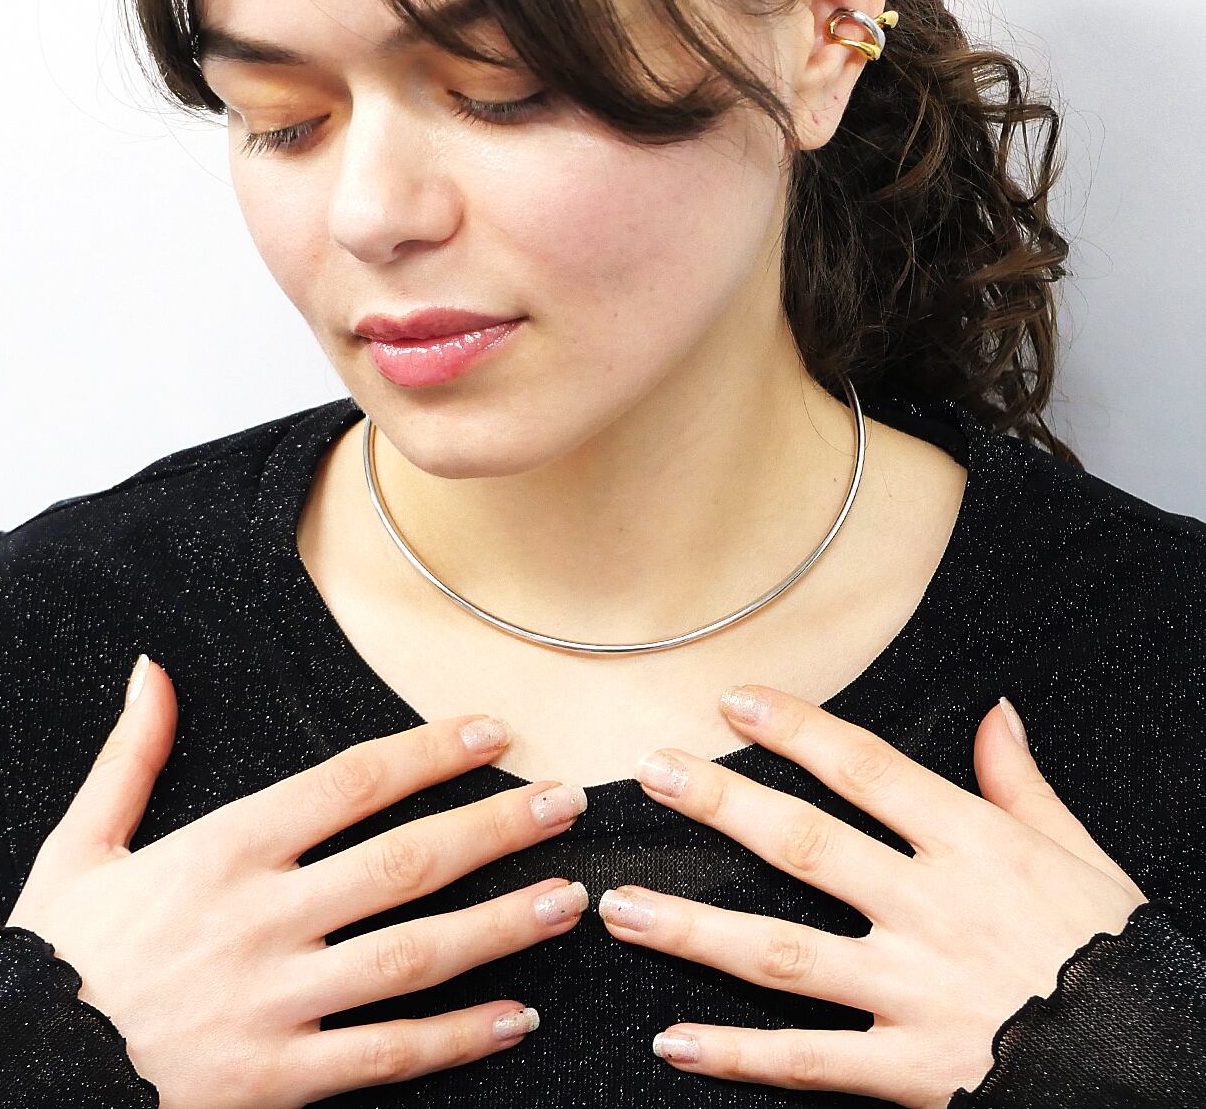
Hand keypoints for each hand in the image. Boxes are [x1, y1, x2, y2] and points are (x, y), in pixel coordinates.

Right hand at [5, 656, 588, 1108]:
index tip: (492, 733)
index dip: (429, 752)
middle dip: (495, 827)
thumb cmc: (54, 964)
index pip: (351, 783)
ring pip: (414, 956)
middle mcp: (262, 921)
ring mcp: (276, 1005)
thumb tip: (152, 671)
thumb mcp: (76, 849)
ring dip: (502, 924)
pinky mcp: (278, 1082)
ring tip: (567, 897)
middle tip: (566, 803)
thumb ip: (130, 757)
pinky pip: (386, 1056)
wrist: (11, 1087)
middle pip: (405, 862)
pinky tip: (515, 1016)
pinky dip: (456, 1037)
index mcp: (222, 852)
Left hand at [596, 683, 1147, 1108]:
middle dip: (722, 804)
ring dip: (693, 929)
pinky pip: (809, 1061)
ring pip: (782, 953)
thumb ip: (1021, 783)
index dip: (794, 729)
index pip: (865, 768)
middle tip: (654, 773)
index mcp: (972, 845)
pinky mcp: (910, 1069)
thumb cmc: (1117, 954)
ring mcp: (914, 991)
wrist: (1168, 1067)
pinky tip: (674, 1041)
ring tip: (621, 906)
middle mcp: (931, 909)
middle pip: (805, 846)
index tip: (734, 701)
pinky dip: (738, 1054)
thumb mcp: (1079, 853)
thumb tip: (994, 713)